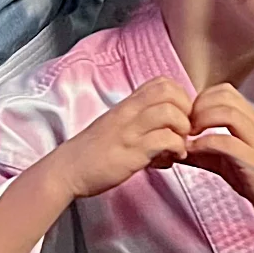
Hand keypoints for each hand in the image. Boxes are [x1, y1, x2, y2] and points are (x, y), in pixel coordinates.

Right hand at [53, 78, 191, 199]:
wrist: (68, 170)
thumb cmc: (93, 151)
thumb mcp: (117, 125)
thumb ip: (140, 122)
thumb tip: (168, 129)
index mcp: (127, 104)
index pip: (162, 82)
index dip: (180, 97)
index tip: (181, 116)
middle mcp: (129, 113)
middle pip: (170, 92)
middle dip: (186, 111)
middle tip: (184, 130)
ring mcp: (130, 131)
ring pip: (170, 113)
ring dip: (182, 130)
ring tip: (179, 145)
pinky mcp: (131, 152)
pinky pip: (164, 140)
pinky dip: (176, 149)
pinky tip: (171, 159)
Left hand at [183, 85, 253, 227]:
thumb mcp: (227, 161)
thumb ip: (205, 152)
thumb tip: (178, 148)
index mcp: (251, 120)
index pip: (224, 91)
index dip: (201, 99)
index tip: (187, 117)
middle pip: (224, 96)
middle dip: (198, 106)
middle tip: (185, 125)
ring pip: (228, 113)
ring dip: (202, 120)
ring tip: (189, 136)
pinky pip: (227, 142)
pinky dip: (205, 143)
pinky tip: (194, 151)